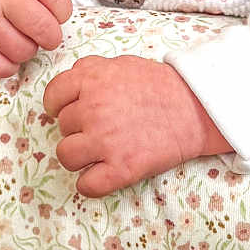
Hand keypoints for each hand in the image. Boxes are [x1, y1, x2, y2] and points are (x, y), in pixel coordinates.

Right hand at [0, 0, 72, 77]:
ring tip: (20, 40)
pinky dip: (7, 67)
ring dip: (27, 51)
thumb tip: (64, 24)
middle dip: (51, 37)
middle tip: (45, 36)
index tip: (57, 15)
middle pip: (41, 26)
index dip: (63, 11)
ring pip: (21, 51)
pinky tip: (6, 52)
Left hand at [41, 55, 231, 196]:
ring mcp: (105, 140)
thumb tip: (71, 79)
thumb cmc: (162, 86)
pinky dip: (92, 184)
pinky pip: (86, 185)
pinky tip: (104, 174)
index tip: (67, 112)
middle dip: (78, 129)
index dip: (58, 106)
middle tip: (102, 129)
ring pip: (66, 156)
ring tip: (100, 152)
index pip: (52, 97)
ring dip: (80, 157)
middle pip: (62, 127)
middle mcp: (93, 109)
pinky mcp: (120, 168)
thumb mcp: (123, 64)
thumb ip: (92, 69)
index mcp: (91, 80)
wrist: (196, 109)